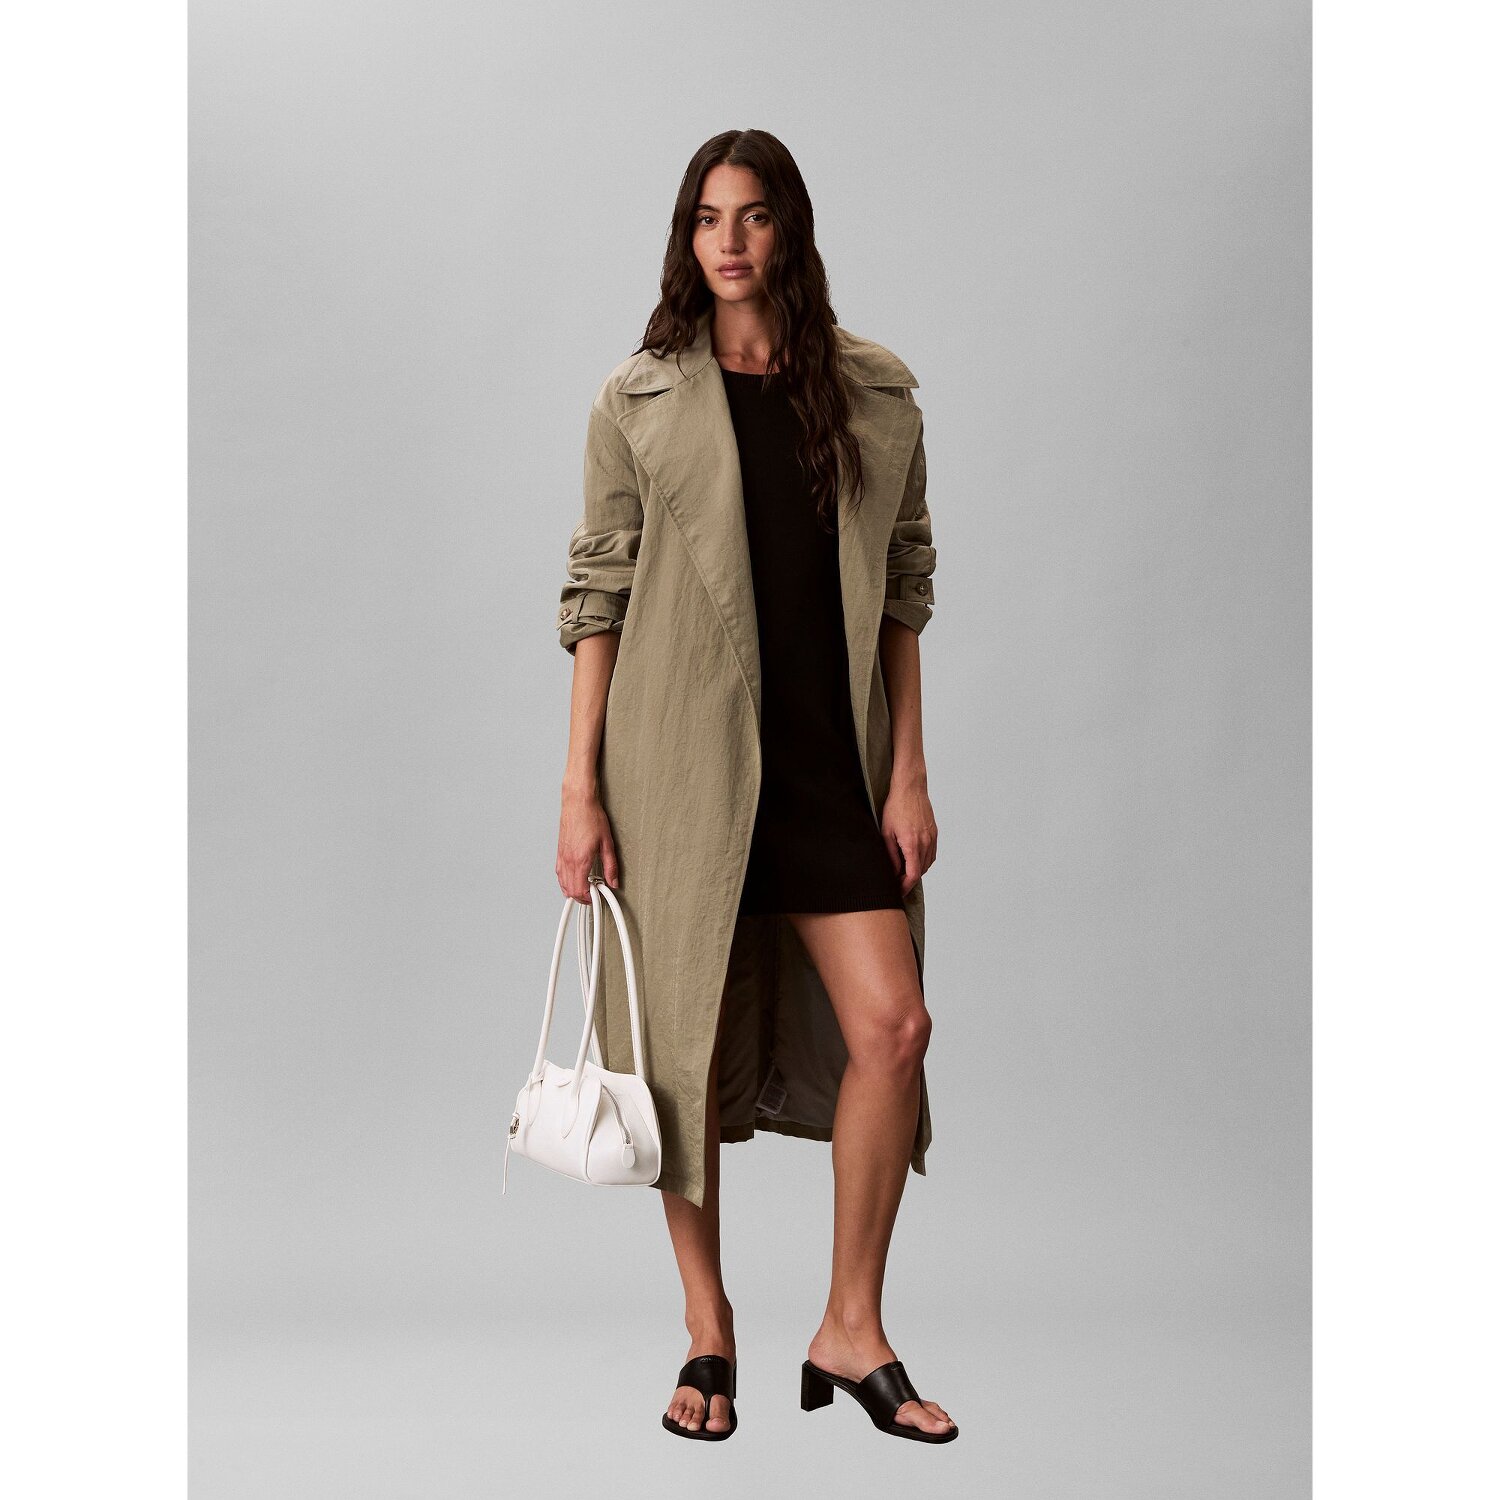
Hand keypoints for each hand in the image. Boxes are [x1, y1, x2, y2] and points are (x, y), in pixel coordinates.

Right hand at [557, 786, 619, 902]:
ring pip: (562, 883)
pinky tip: (573, 880)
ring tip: (586, 888)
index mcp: (581, 860)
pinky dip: (565, 882)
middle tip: (594, 894)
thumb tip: (614, 880)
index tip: (598, 895)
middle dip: (582, 897)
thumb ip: (611, 865)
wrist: (578, 803)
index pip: (580, 890)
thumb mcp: (607, 843)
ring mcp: (562, 857)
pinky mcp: (559, 852)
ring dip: (573, 890)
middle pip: (570, 890)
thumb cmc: (591, 818)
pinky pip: (559, 874)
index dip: (589, 898)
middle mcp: (569, 860)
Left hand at [881, 775, 936, 896]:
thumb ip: (891, 854)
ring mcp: (932, 838)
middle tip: (896, 883)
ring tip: (903, 872)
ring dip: (917, 871)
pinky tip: (913, 859)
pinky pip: (931, 854)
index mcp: (912, 844)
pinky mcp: (934, 833)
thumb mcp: (886, 832)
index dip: (905, 887)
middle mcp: (926, 842)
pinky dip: (923, 861)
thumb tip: (893, 871)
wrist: (911, 788)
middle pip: (921, 872)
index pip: (913, 875)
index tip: (898, 891)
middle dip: (909, 880)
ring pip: (927, 864)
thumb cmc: (895, 807)